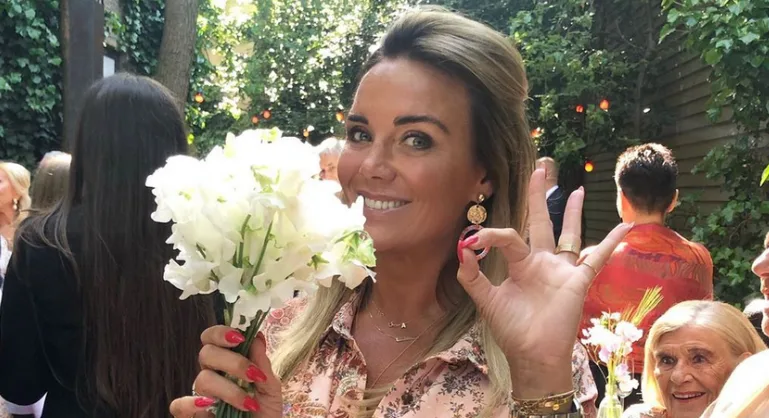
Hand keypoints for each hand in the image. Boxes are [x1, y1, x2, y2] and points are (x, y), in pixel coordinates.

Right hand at [169, 326, 282, 416]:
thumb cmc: (265, 411)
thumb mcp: (270, 387)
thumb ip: (262, 364)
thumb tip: (256, 336)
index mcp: (228, 362)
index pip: (213, 338)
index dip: (221, 332)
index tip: (239, 338)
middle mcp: (212, 375)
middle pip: (207, 353)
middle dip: (233, 362)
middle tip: (252, 375)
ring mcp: (201, 395)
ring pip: (202, 379)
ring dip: (229, 390)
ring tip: (249, 403)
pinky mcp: (192, 415)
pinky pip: (179, 405)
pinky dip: (191, 404)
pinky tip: (210, 406)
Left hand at [456, 168, 630, 397]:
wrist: (533, 355)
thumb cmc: (512, 330)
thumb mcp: (486, 301)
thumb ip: (472, 277)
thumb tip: (462, 247)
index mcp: (519, 265)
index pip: (508, 237)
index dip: (491, 234)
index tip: (475, 238)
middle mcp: (541, 262)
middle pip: (540, 222)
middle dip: (539, 197)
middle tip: (540, 170)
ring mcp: (562, 269)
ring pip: (569, 234)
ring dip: (572, 212)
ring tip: (577, 190)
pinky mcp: (578, 280)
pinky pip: (598, 257)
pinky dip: (611, 242)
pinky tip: (626, 228)